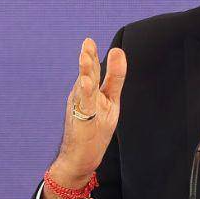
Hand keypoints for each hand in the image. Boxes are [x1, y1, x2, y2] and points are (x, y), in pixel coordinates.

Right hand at [51, 37, 126, 185]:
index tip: (89, 41)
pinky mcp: (82, 121)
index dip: (92, 56)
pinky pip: (84, 105)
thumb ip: (114, 78)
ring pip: (84, 87)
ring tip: (85, 56)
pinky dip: (85, 93)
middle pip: (87, 75)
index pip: (93, 70)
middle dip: (87, 58)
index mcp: (90, 91)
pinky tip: (85, 83)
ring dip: (84, 71)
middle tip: (87, 43)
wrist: (80, 157)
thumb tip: (118, 52)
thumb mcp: (110, 100)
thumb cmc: (95, 129)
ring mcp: (81, 108)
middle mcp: (83, 97)